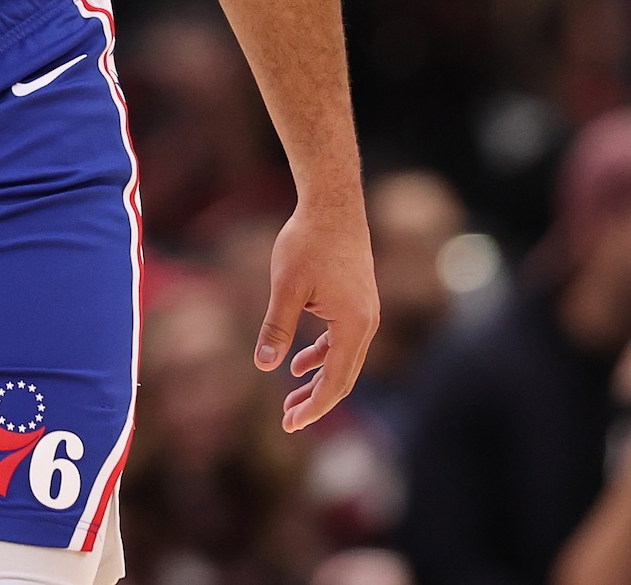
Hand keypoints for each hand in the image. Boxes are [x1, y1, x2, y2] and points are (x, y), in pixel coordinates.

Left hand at [256, 195, 379, 431]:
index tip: (290, 425)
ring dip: (318, 380)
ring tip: (291, 400)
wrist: (333, 205)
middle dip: (315, 401)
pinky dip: (322, 355)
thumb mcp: (286, 287)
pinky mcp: (356, 303)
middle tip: (288, 421)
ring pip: (343, 360)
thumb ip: (277, 327)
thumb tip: (263, 364)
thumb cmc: (307, 242)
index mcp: (354, 326)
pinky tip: (299, 363)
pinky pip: (341, 341)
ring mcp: (364, 313)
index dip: (313, 407)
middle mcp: (366, 324)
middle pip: (343, 377)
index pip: (335, 381)